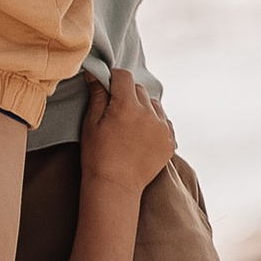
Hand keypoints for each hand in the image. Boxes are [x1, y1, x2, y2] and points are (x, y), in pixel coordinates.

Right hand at [78, 66, 175, 194]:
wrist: (115, 187)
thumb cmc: (97, 156)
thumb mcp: (91, 123)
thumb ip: (97, 95)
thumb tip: (95, 73)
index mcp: (126, 106)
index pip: (124, 76)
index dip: (113, 79)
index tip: (107, 87)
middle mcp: (148, 113)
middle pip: (139, 89)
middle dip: (128, 94)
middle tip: (116, 111)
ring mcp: (162, 128)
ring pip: (153, 104)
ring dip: (143, 108)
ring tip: (130, 126)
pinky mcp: (169, 141)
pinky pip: (163, 121)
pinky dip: (154, 123)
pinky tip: (141, 136)